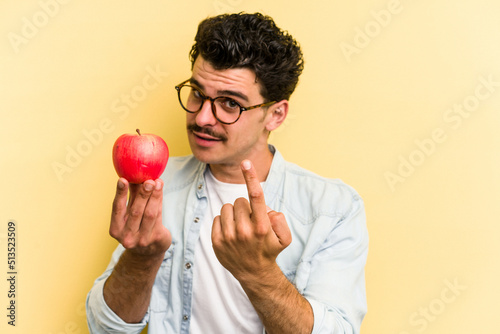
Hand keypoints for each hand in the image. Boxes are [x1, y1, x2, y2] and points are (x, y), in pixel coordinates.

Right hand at [109, 178, 171, 257]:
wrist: (148, 252)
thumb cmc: (137, 226)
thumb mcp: (130, 214)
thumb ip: (132, 197)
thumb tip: (134, 173)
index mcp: (116, 229)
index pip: (117, 209)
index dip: (120, 194)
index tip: (123, 179)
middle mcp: (127, 236)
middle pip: (136, 211)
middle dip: (143, 194)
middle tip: (148, 180)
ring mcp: (142, 239)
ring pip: (150, 213)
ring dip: (155, 196)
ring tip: (157, 182)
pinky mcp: (156, 239)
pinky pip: (159, 217)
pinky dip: (159, 201)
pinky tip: (160, 190)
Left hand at [211, 160, 291, 281]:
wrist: (254, 273)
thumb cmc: (269, 250)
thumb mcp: (284, 237)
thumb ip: (280, 220)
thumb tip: (267, 211)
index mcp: (262, 227)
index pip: (256, 196)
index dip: (251, 177)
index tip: (246, 163)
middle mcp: (245, 231)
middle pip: (239, 201)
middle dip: (245, 208)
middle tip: (251, 221)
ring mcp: (229, 237)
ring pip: (226, 208)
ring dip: (234, 214)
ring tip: (240, 227)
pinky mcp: (217, 242)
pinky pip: (216, 218)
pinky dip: (224, 223)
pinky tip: (231, 233)